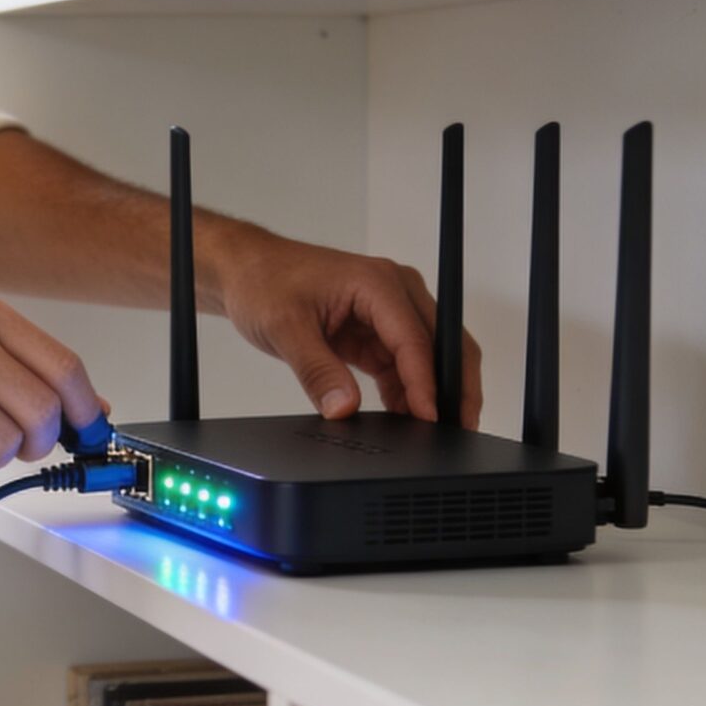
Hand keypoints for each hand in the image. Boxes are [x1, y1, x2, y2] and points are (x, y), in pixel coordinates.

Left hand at [210, 223, 481, 426]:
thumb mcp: (285, 328)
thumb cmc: (264, 281)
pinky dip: (407, 390)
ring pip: (429, 357)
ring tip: (430, 434)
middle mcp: (394, 292)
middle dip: (455, 388)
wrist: (247, 271)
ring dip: (431, 393)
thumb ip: (316, 370)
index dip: (427, 382)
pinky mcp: (377, 330)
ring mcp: (389, 311)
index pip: (416, 338)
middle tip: (459, 430)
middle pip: (443, 343)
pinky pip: (403, 364)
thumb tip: (343, 408)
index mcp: (378, 283)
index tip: (431, 418)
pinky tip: (403, 418)